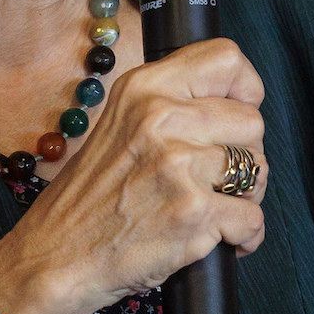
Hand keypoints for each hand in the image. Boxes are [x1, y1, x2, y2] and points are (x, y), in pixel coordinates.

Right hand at [0, 37, 268, 313]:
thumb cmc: (90, 196)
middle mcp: (160, 118)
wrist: (56, 254)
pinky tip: (217, 238)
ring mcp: (177, 165)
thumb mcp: (120, 122)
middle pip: (251, 121)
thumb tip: (235, 102)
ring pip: (257, 169)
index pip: (227, 59)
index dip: (245, 89)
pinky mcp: (192, 213)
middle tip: (215, 177)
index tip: (237, 113)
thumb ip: (171, 104)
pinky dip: (242, 236)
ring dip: (243, 195)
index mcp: (143, 88)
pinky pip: (252, 219)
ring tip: (211, 207)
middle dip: (244, 153)